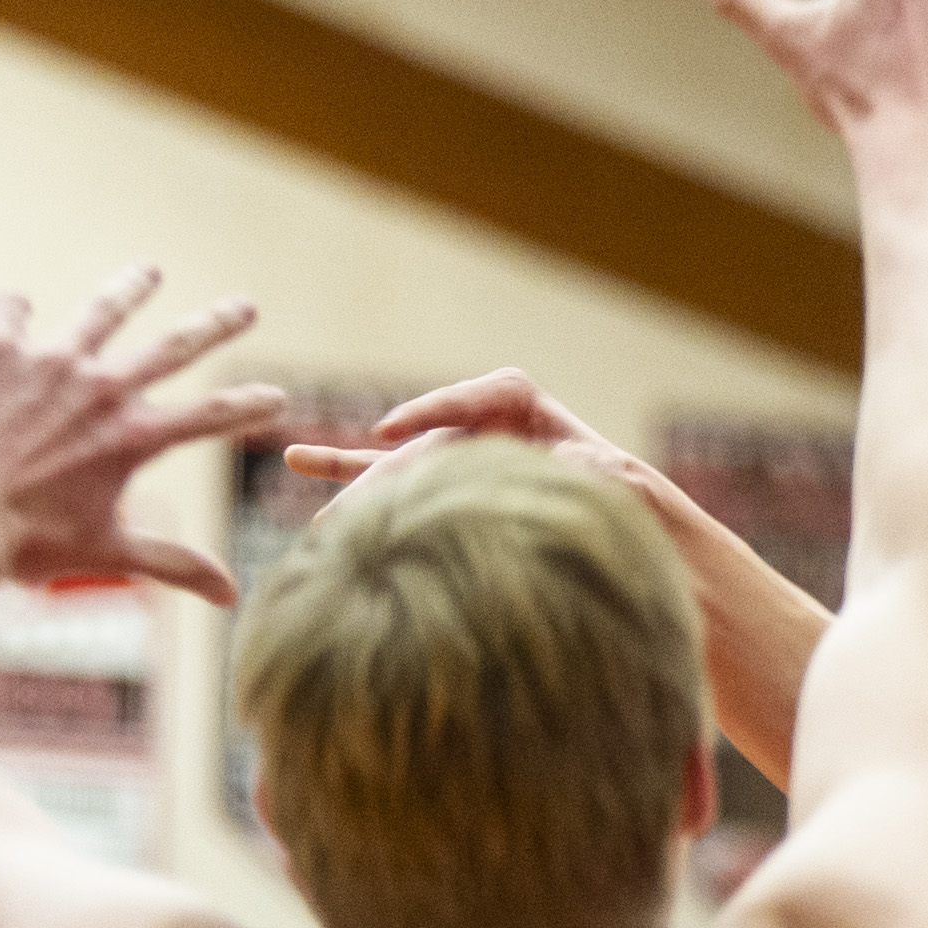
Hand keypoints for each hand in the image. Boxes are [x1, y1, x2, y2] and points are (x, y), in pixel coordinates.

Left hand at [0, 265, 274, 606]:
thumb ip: (175, 564)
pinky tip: (19, 307)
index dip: (249, 405)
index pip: (212, 415)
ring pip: (102, 313)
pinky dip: (17, 311)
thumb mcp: (109, 553)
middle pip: (175, 347)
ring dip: (131, 290)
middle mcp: (102, 390)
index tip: (276, 396)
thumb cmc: (27, 545)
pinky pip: (12, 314)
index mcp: (135, 437)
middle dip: (217, 325)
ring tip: (149, 271)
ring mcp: (50, 363)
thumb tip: (231, 596)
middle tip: (246, 307)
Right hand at [282, 368, 650, 507]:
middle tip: (337, 512)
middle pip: (426, 442)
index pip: (483, 395)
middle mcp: (487, 429)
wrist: (634, 532)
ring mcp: (463, 460)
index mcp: (529, 408)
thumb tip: (578, 460)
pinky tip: (320, 515)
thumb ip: (601, 473)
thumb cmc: (633, 505)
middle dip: (380, 471)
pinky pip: (401, 495)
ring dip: (350, 471)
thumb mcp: (623, 486)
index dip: (433, 410)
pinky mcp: (451, 493)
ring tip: (293, 459)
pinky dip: (363, 500)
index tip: (388, 433)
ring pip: (400, 467)